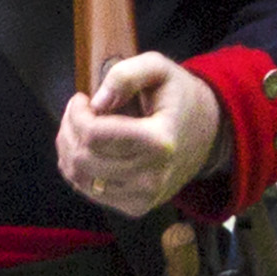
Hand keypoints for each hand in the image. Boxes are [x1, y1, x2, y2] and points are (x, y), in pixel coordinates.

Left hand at [56, 50, 226, 215]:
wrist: (206, 133)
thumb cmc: (178, 97)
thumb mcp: (159, 69)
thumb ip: (126, 75)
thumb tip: (97, 102)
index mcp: (160, 141)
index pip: (93, 135)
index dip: (76, 113)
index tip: (82, 99)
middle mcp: (152, 176)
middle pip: (82, 158)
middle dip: (69, 129)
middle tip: (79, 112)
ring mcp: (144, 196)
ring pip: (79, 177)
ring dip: (69, 149)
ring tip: (82, 128)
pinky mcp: (136, 207)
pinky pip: (88, 191)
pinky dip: (78, 169)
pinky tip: (90, 149)